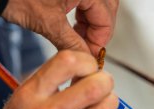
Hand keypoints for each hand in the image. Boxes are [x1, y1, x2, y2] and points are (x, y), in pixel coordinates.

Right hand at [0, 50, 120, 108]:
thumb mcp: (22, 101)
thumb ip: (51, 83)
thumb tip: (90, 68)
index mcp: (28, 95)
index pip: (68, 61)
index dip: (88, 61)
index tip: (90, 69)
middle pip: (94, 87)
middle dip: (106, 82)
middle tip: (104, 86)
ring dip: (111, 102)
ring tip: (105, 104)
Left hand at [2, 0, 118, 54]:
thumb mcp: (47, 22)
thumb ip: (71, 43)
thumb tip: (85, 58)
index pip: (105, 19)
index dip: (99, 42)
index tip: (91, 57)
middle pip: (106, 9)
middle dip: (97, 31)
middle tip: (87, 48)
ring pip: (97, 4)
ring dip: (90, 22)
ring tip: (78, 37)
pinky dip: (81, 13)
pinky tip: (72, 24)